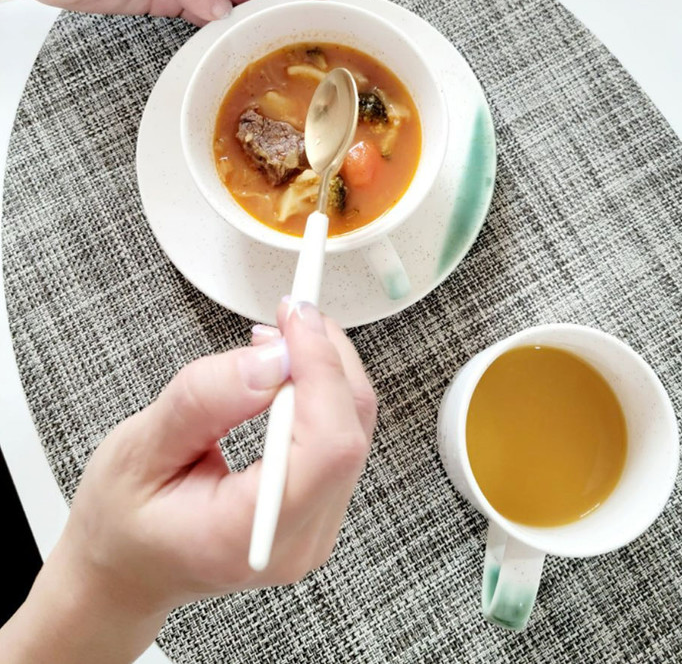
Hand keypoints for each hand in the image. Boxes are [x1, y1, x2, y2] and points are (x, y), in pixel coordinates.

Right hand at [0, 302, 375, 662]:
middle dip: (327, 359)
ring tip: (279, 341)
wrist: (127, 570)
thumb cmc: (122, 519)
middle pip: (350, 432)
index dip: (321, 369)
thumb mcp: (140, 448)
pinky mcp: (319, 509)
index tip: (295, 317)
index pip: (326, 446)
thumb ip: (205, 400)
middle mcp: (298, 540)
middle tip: (286, 316)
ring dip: (327, 371)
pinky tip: (289, 373)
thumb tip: (272, 358)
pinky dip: (323, 393)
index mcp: (249, 534)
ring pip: (354, 430)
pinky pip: (341, 439)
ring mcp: (316, 529)